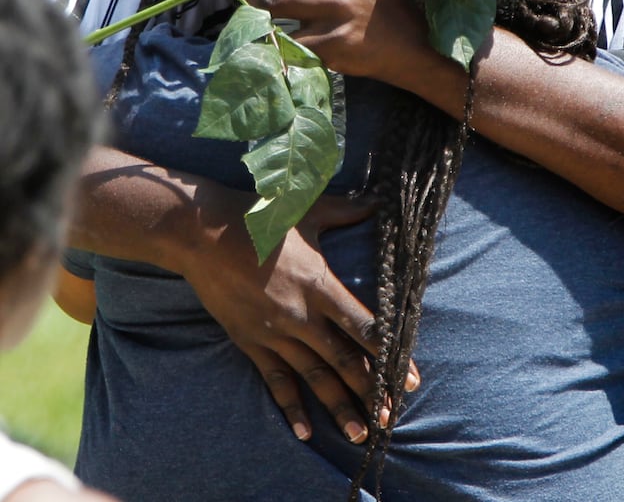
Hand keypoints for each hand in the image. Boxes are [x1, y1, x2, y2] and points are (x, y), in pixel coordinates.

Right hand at [181, 186, 417, 441]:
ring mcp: (274, 332)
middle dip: (370, 390)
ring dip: (338, 406)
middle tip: (392, 418)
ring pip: (314, 377)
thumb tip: (379, 200)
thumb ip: (348, 211)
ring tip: (360, 432)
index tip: (410, 376)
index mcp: (319, 284)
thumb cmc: (262, 218)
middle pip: (343, 360)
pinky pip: (275, 380)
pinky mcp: (250, 341)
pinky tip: (306, 431)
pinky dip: (291, 407)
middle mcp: (300, 314)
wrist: (204, 233)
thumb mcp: (309, 212)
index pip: (362, 326)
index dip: (388, 353)